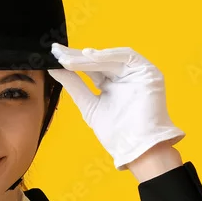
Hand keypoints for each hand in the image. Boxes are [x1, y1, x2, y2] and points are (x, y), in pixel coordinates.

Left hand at [47, 43, 184, 169]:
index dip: (72, 61)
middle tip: (57, 52)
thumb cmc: (116, 133)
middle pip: (98, 61)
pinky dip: (108, 55)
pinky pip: (127, 56)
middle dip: (76, 56)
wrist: (136, 148)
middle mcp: (123, 76)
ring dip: (88, 58)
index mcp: (110, 85)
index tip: (54, 55)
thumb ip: (73, 85)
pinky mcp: (148, 71)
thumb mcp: (89, 105)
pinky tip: (90, 56)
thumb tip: (53, 68)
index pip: (89, 68)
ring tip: (69, 60)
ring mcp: (136, 73)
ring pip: (109, 58)